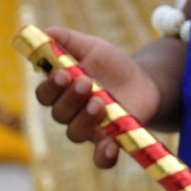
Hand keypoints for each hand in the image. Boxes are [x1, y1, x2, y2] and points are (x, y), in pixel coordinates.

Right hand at [31, 26, 160, 167]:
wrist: (145, 82)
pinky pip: (101, 157)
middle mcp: (71, 114)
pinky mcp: (111, 140)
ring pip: (76, 133)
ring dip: (84, 119)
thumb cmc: (112, 65)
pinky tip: (109, 147)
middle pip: (59, 114)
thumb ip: (68, 40)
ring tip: (99, 102)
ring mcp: (90, 129)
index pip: (44, 94)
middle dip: (69, 98)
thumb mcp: (93, 48)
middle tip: (85, 83)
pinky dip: (102, 156)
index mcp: (62, 92)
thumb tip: (45, 32)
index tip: (62, 73)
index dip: (50, 86)